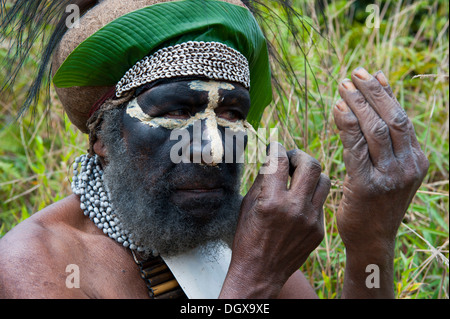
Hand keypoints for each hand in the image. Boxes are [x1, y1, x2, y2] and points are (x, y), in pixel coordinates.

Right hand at [220, 142, 329, 297]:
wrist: (260, 272)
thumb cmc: (248, 238)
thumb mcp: (248, 205)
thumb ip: (263, 180)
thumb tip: (274, 160)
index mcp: (272, 201)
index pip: (280, 161)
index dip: (277, 148)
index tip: (275, 147)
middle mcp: (295, 209)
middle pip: (311, 165)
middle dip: (300, 156)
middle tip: (292, 159)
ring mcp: (311, 220)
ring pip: (324, 181)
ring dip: (311, 174)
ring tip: (299, 177)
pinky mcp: (319, 230)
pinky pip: (321, 202)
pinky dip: (311, 195)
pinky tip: (299, 201)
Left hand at [333, 67, 428, 251]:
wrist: (371, 239)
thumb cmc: (374, 201)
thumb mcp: (388, 169)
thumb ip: (385, 139)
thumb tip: (379, 101)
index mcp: (416, 160)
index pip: (402, 118)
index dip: (384, 93)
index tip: (368, 74)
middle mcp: (408, 166)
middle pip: (392, 118)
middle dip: (372, 93)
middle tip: (353, 74)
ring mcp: (391, 177)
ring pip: (376, 129)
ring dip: (358, 104)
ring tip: (342, 87)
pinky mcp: (368, 186)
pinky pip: (356, 147)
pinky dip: (346, 125)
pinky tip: (337, 109)